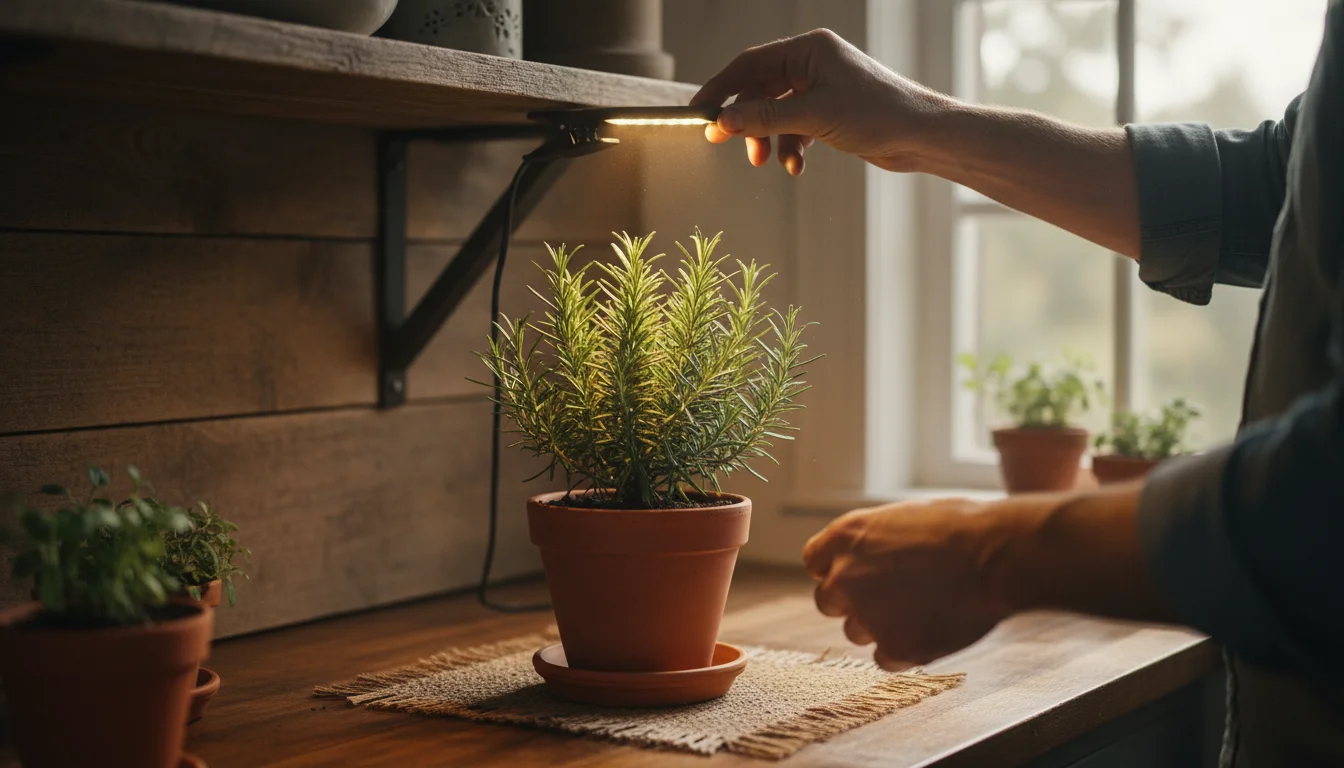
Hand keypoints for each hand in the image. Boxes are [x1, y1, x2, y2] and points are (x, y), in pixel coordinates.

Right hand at [690, 28, 952, 174]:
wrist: (921, 135)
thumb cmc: (878, 114)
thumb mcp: (813, 116)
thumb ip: (765, 119)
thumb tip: (724, 121)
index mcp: (810, 48)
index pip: (751, 64)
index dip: (721, 87)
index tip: (699, 111)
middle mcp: (814, 63)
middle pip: (761, 89)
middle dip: (746, 119)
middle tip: (722, 141)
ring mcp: (823, 87)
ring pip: (777, 111)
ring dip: (768, 137)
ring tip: (765, 161)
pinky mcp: (831, 111)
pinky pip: (796, 126)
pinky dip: (790, 145)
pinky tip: (795, 165)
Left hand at [801, 498, 1013, 669]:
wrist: (996, 555)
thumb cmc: (961, 528)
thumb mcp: (905, 518)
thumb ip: (874, 543)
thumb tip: (869, 559)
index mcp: (847, 536)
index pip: (815, 561)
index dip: (834, 569)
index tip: (856, 574)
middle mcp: (845, 575)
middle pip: (827, 601)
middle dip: (851, 601)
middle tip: (890, 596)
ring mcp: (867, 614)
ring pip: (856, 631)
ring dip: (880, 625)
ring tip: (923, 608)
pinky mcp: (895, 647)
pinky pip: (884, 658)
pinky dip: (903, 649)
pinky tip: (930, 630)